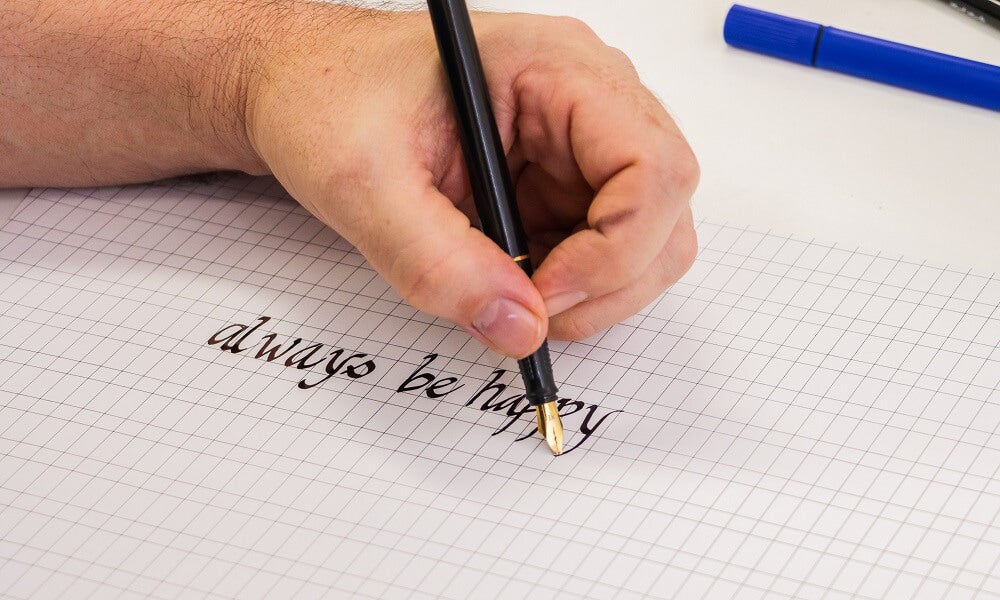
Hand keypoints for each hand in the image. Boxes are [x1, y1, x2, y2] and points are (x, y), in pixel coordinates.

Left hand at [242, 7, 698, 357]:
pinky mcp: (558, 180)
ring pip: (645, 236)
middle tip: (535, 312)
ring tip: (515, 294)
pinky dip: (569, 286)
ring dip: (595, 289)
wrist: (300, 90)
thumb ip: (437, 262)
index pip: (652, 164)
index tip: (547, 296)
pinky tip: (511, 278)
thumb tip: (520, 328)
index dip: (617, 248)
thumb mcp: (362, 182)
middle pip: (665, 207)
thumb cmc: (327, 101)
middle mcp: (586, 98)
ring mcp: (577, 142)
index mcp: (555, 68)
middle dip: (613, 279)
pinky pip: (600, 248)